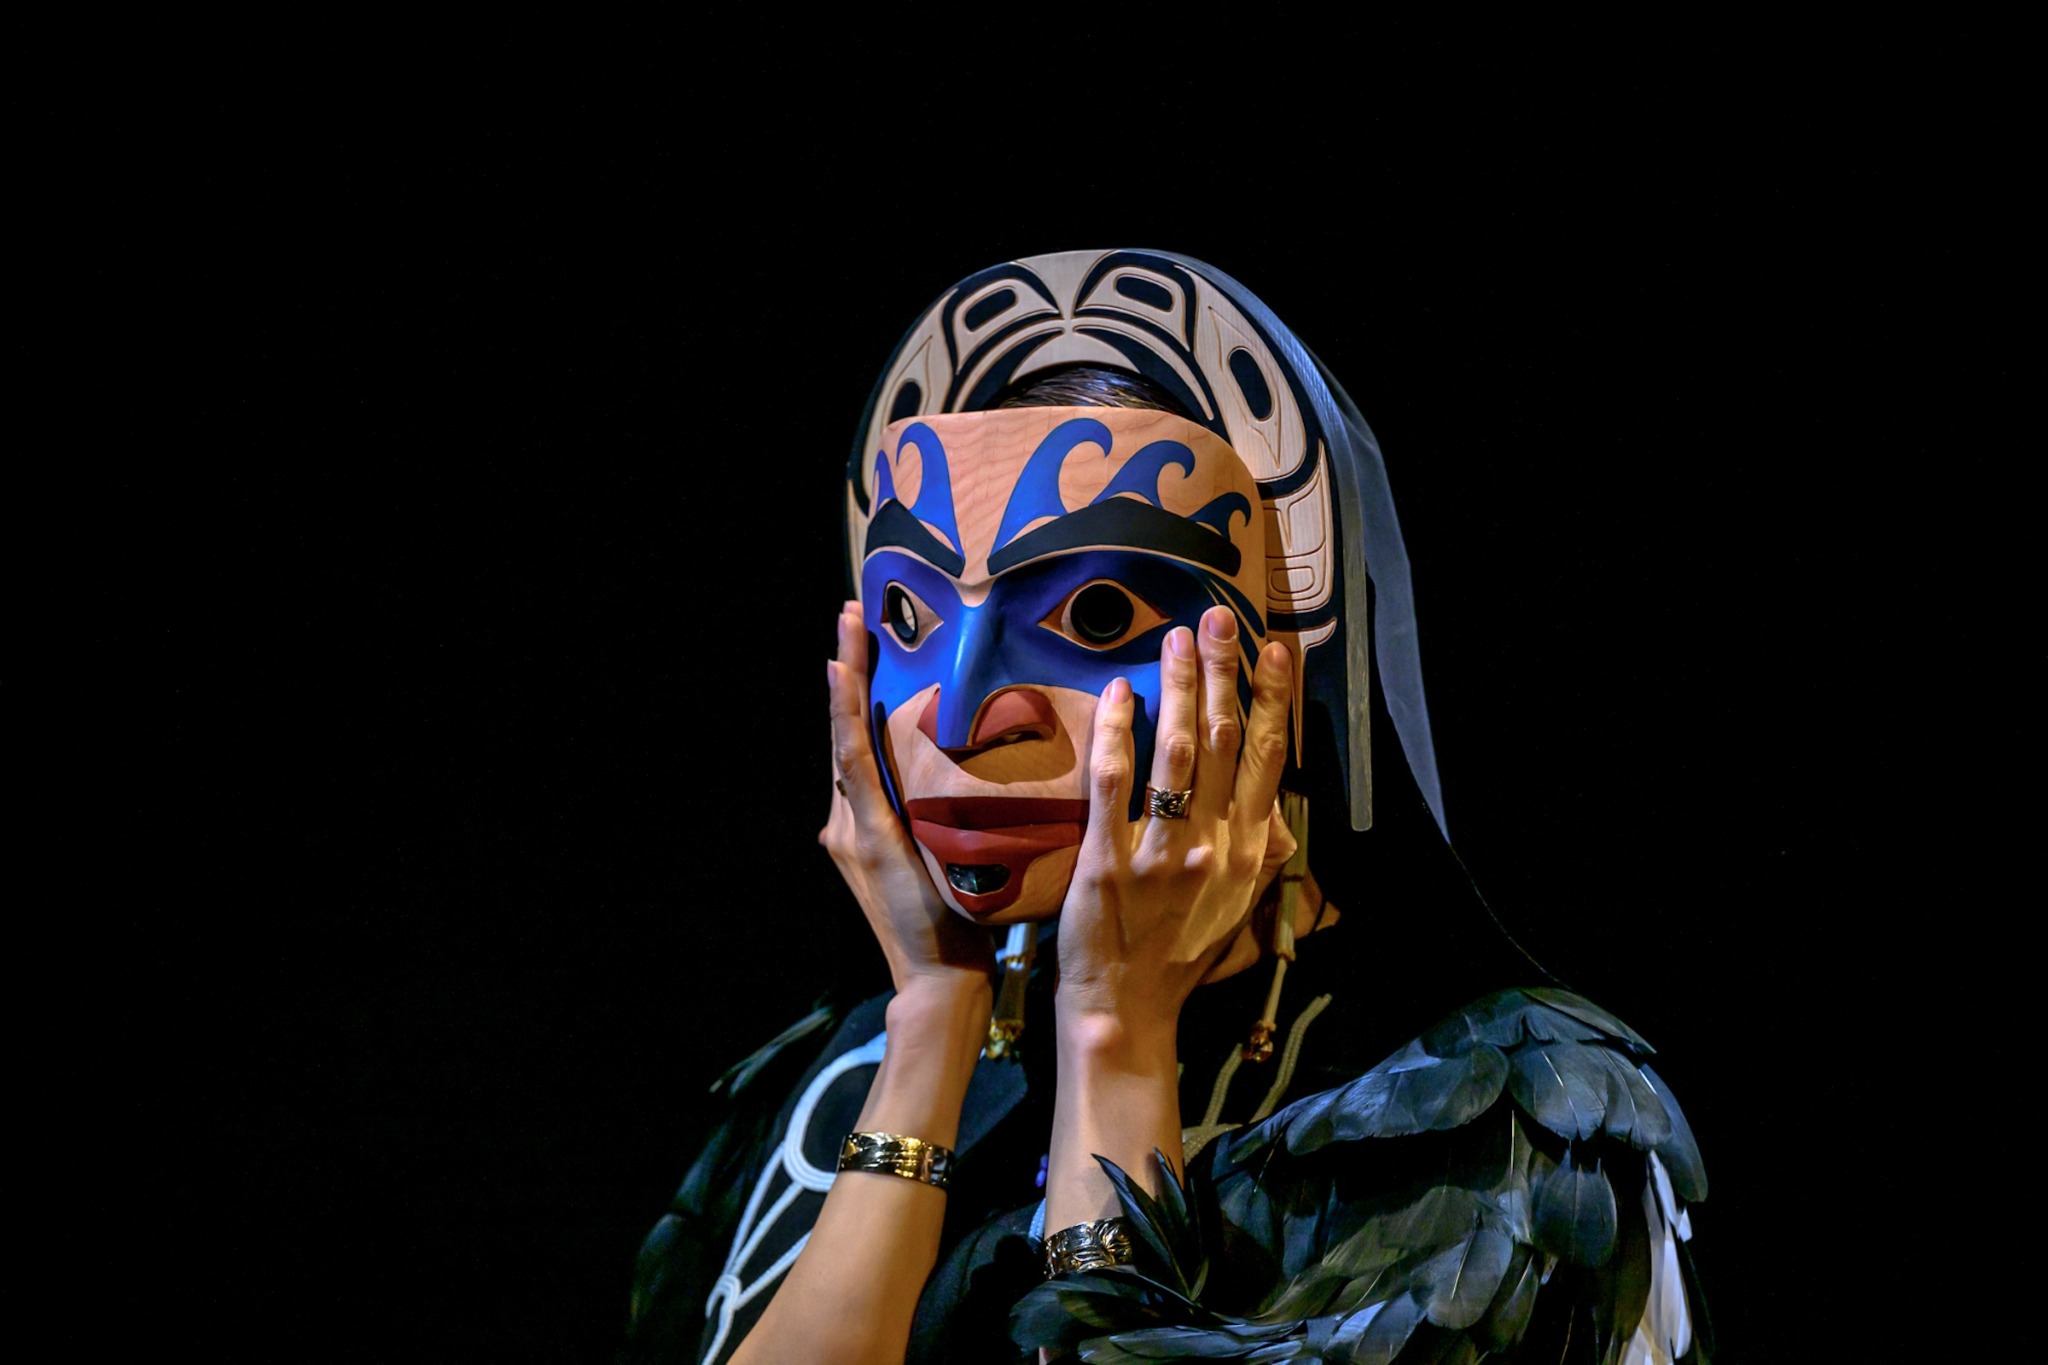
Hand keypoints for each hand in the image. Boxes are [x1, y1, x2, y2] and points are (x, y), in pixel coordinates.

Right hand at [821, 601, 994, 996]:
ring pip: (845, 738)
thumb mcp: (960, 861)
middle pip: (848, 731)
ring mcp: (852, 826)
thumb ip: (960, 818)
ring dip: (843, 679)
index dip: (862, 691)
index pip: (867, 742)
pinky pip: (853, 762)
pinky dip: (844, 715)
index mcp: (874, 824)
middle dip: (847, 668)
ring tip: (847, 625)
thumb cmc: (963, 928)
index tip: (867, 637)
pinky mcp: (863, 835)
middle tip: (851, 610)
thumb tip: (1002, 772)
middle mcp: (851, 819)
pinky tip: (842, 673)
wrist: (943, 981)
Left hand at [1055, 606, 1292, 1033]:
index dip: (1271, 700)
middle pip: (1222, 742)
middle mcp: (1213, 845)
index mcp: (1247, 852)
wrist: (1129, 1012)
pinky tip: (1116, 694)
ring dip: (1177, 690)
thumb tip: (1278, 815)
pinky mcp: (1109, 861)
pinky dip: (1116, 734)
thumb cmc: (1179, 958)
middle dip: (1223, 674)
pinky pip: (1113, 785)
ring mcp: (1161, 853)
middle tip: (1217, 618)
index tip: (1275, 650)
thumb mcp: (1237, 910)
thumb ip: (1258, 856)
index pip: (1265, 760)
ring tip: (1176, 640)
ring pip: (1175, 754)